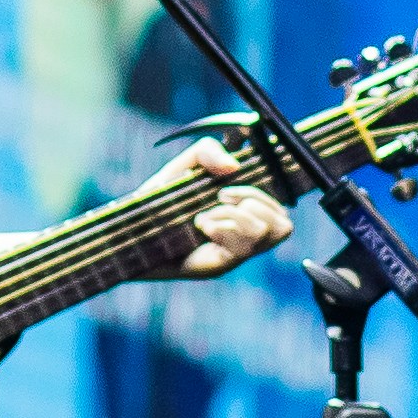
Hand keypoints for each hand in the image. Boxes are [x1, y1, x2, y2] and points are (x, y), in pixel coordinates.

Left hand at [164, 141, 287, 276]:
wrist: (132, 230)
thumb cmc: (159, 201)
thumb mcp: (184, 166)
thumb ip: (207, 151)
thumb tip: (233, 165)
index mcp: (243, 217)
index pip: (282, 215)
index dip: (266, 196)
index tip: (229, 188)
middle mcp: (243, 240)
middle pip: (284, 227)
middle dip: (255, 202)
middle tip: (221, 199)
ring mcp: (232, 256)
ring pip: (263, 234)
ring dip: (234, 216)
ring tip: (205, 215)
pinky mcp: (218, 266)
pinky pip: (240, 248)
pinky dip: (221, 227)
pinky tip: (199, 225)